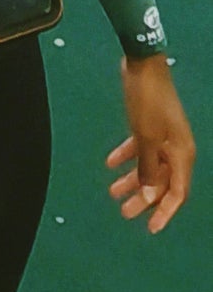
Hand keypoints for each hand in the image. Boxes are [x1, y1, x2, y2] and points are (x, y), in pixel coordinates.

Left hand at [107, 55, 194, 234]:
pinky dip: (126, 156)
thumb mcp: (146, 137)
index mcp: (182, 154)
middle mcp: (176, 149)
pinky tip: (110, 164)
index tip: (149, 227)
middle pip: (161, 182)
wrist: (142, 64)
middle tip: (124, 212)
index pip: (177, 193)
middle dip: (143, 198)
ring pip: (149, 166)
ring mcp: (163, 137)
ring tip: (112, 192)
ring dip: (132, 179)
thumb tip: (149, 194)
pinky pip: (140, 148)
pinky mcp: (150, 125)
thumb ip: (148, 167)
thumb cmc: (148, 101)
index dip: (164, 212)